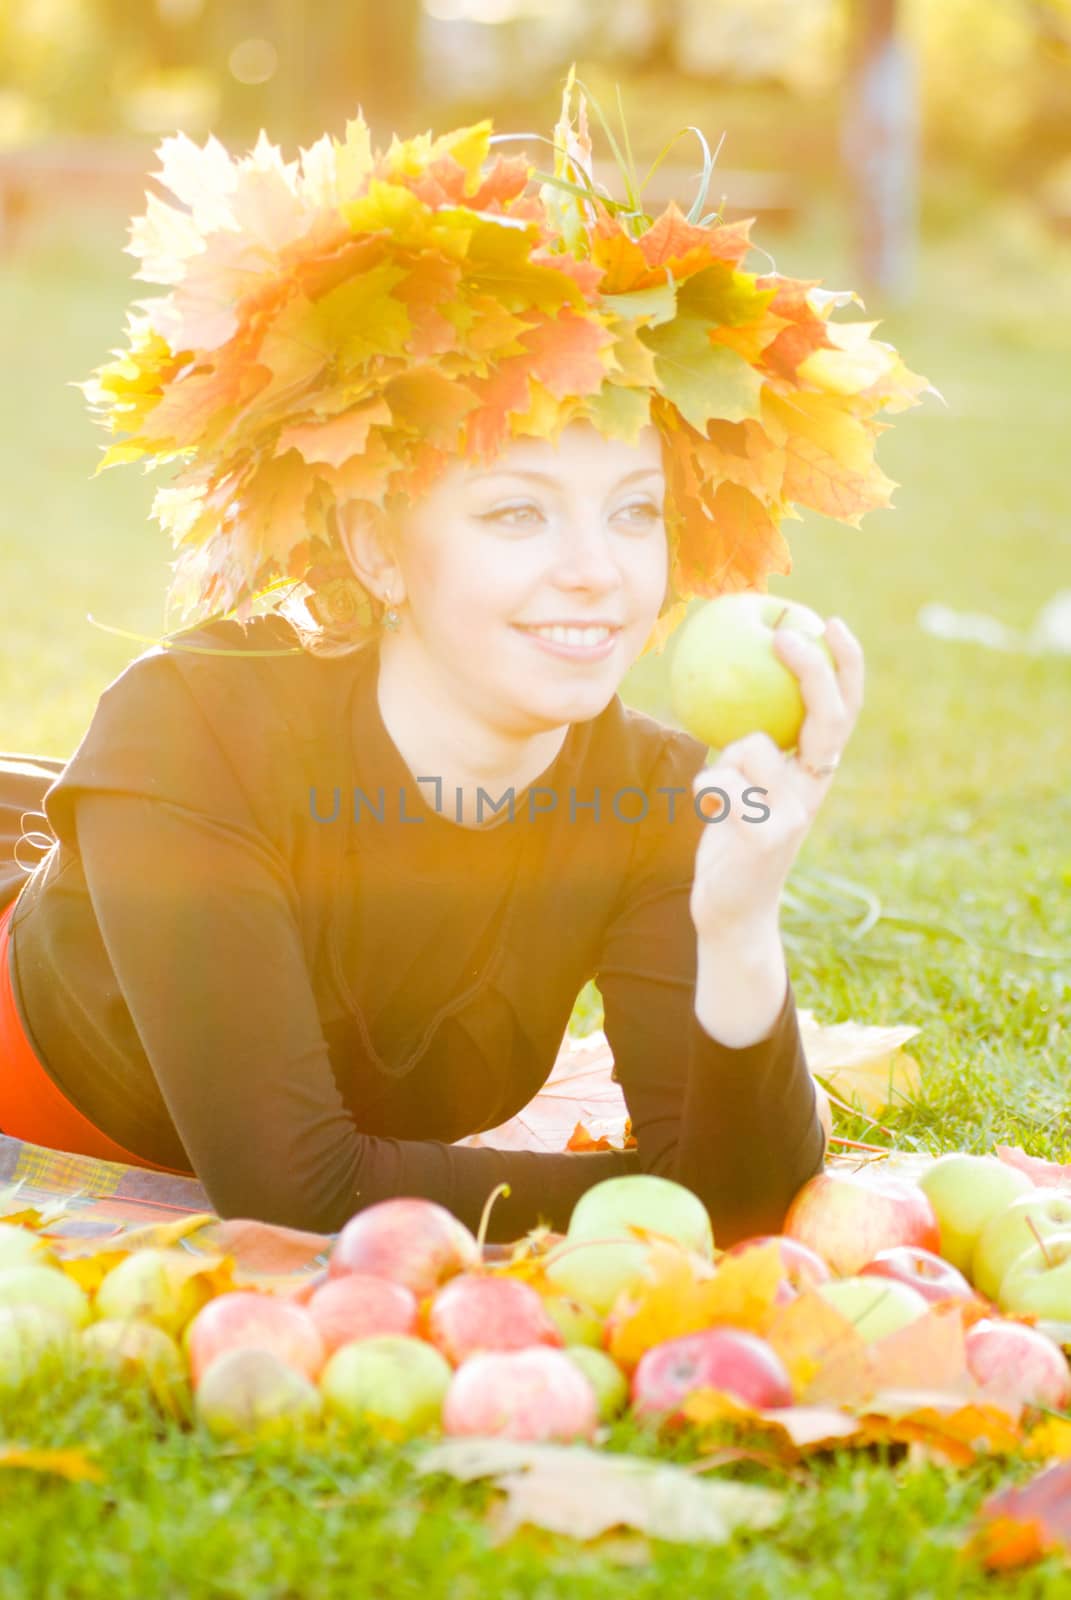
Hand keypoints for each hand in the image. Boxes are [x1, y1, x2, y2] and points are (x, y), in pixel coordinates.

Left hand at [688, 615, 863, 942]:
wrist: (734, 910)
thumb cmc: (735, 835)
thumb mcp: (748, 782)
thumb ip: (752, 739)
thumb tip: (728, 677)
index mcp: (818, 771)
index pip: (845, 708)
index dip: (847, 664)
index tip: (831, 622)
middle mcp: (817, 789)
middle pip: (827, 717)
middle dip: (813, 670)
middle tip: (784, 635)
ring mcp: (795, 813)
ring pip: (752, 749)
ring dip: (725, 761)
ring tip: (724, 796)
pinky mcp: (765, 836)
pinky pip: (719, 785)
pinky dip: (704, 790)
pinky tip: (706, 811)